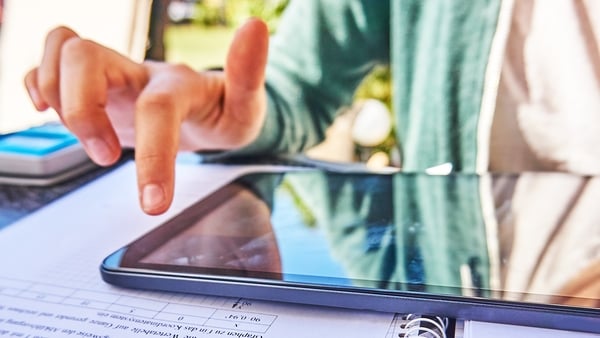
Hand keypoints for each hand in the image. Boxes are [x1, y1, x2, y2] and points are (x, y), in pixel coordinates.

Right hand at [24, 19, 268, 214]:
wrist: (205, 110)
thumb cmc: (223, 111)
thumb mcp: (246, 107)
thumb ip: (248, 75)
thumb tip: (255, 26)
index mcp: (179, 83)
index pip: (156, 109)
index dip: (152, 155)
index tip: (154, 203)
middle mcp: (139, 71)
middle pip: (86, 56)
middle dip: (81, 111)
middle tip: (104, 156)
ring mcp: (113, 75)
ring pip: (62, 49)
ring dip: (58, 97)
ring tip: (87, 138)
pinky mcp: (95, 86)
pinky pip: (49, 64)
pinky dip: (37, 83)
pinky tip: (49, 110)